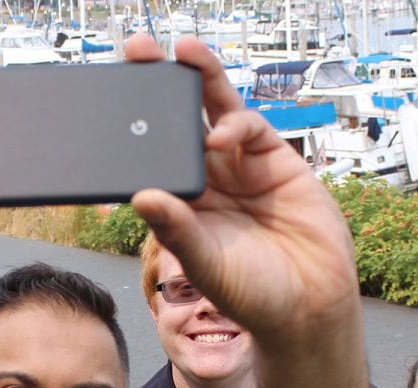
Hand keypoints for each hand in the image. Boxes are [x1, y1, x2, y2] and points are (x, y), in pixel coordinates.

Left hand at [124, 36, 360, 340]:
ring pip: (215, 112)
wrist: (310, 307)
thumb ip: (176, 231)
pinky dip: (235, 124)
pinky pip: (250, 128)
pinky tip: (221, 134)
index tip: (108, 102)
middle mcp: (209, 180)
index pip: (151, 157)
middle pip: (179, 123)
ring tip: (182, 51)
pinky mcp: (276, 161)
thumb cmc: (252, 294)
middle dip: (160, 86)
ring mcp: (241, 167)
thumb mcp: (205, 265)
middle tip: (138, 50)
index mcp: (182, 204)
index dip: (132, 128)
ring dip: (199, 79)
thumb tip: (141, 196)